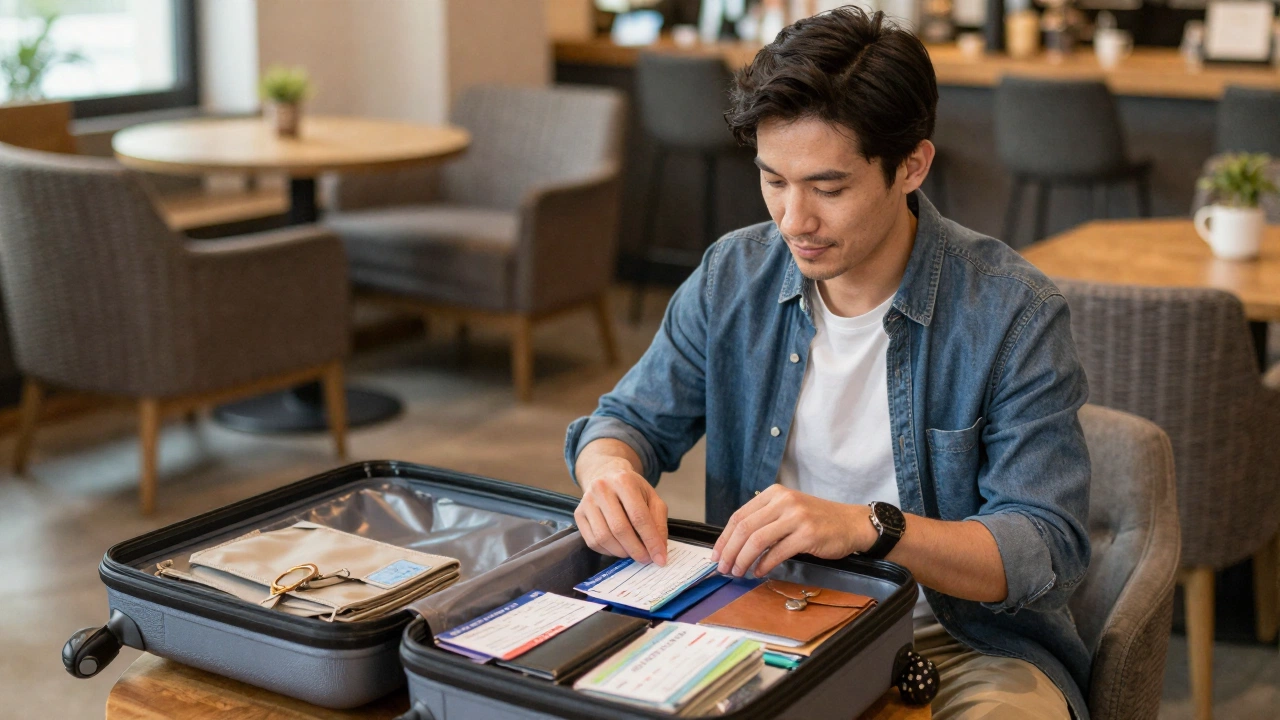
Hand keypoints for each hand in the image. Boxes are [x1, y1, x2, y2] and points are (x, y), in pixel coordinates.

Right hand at [575, 458, 668, 564]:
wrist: (606, 475)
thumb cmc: (632, 489)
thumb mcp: (652, 498)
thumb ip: (658, 522)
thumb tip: (658, 550)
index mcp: (624, 481)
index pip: (639, 517)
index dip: (650, 540)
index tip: (659, 558)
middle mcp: (602, 489)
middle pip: (619, 528)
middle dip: (636, 549)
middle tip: (646, 559)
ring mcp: (587, 501)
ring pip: (603, 537)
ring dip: (621, 552)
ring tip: (632, 553)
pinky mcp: (578, 514)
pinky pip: (592, 541)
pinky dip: (607, 551)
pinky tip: (618, 548)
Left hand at [711, 485, 871, 576]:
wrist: (851, 523)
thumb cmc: (817, 520)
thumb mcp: (788, 511)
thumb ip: (764, 521)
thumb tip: (734, 545)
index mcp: (774, 494)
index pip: (739, 516)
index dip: (724, 538)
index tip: (716, 554)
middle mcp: (784, 501)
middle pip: (744, 528)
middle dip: (729, 551)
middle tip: (723, 568)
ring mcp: (796, 517)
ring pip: (757, 540)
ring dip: (743, 560)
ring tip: (738, 572)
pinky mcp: (807, 534)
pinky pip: (777, 552)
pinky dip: (764, 565)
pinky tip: (759, 572)